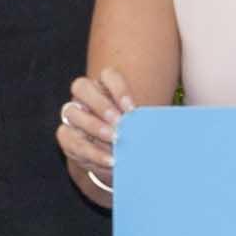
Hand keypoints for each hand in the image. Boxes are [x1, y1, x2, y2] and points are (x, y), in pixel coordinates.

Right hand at [54, 66, 135, 206]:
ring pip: (71, 112)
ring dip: (94, 126)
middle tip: (119, 123)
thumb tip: (169, 128)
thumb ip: (146, 123)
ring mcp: (72, 116)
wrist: (114, 158)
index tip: (132, 109)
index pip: (107, 75)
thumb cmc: (131, 136)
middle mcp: (84, 97)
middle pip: (81, 87)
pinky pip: (69, 139)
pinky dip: (90, 151)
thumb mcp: (140, 128)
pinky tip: (109, 160)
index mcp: (104, 87)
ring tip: (114, 139)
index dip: (118, 89)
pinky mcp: (66, 136)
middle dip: (101, 104)